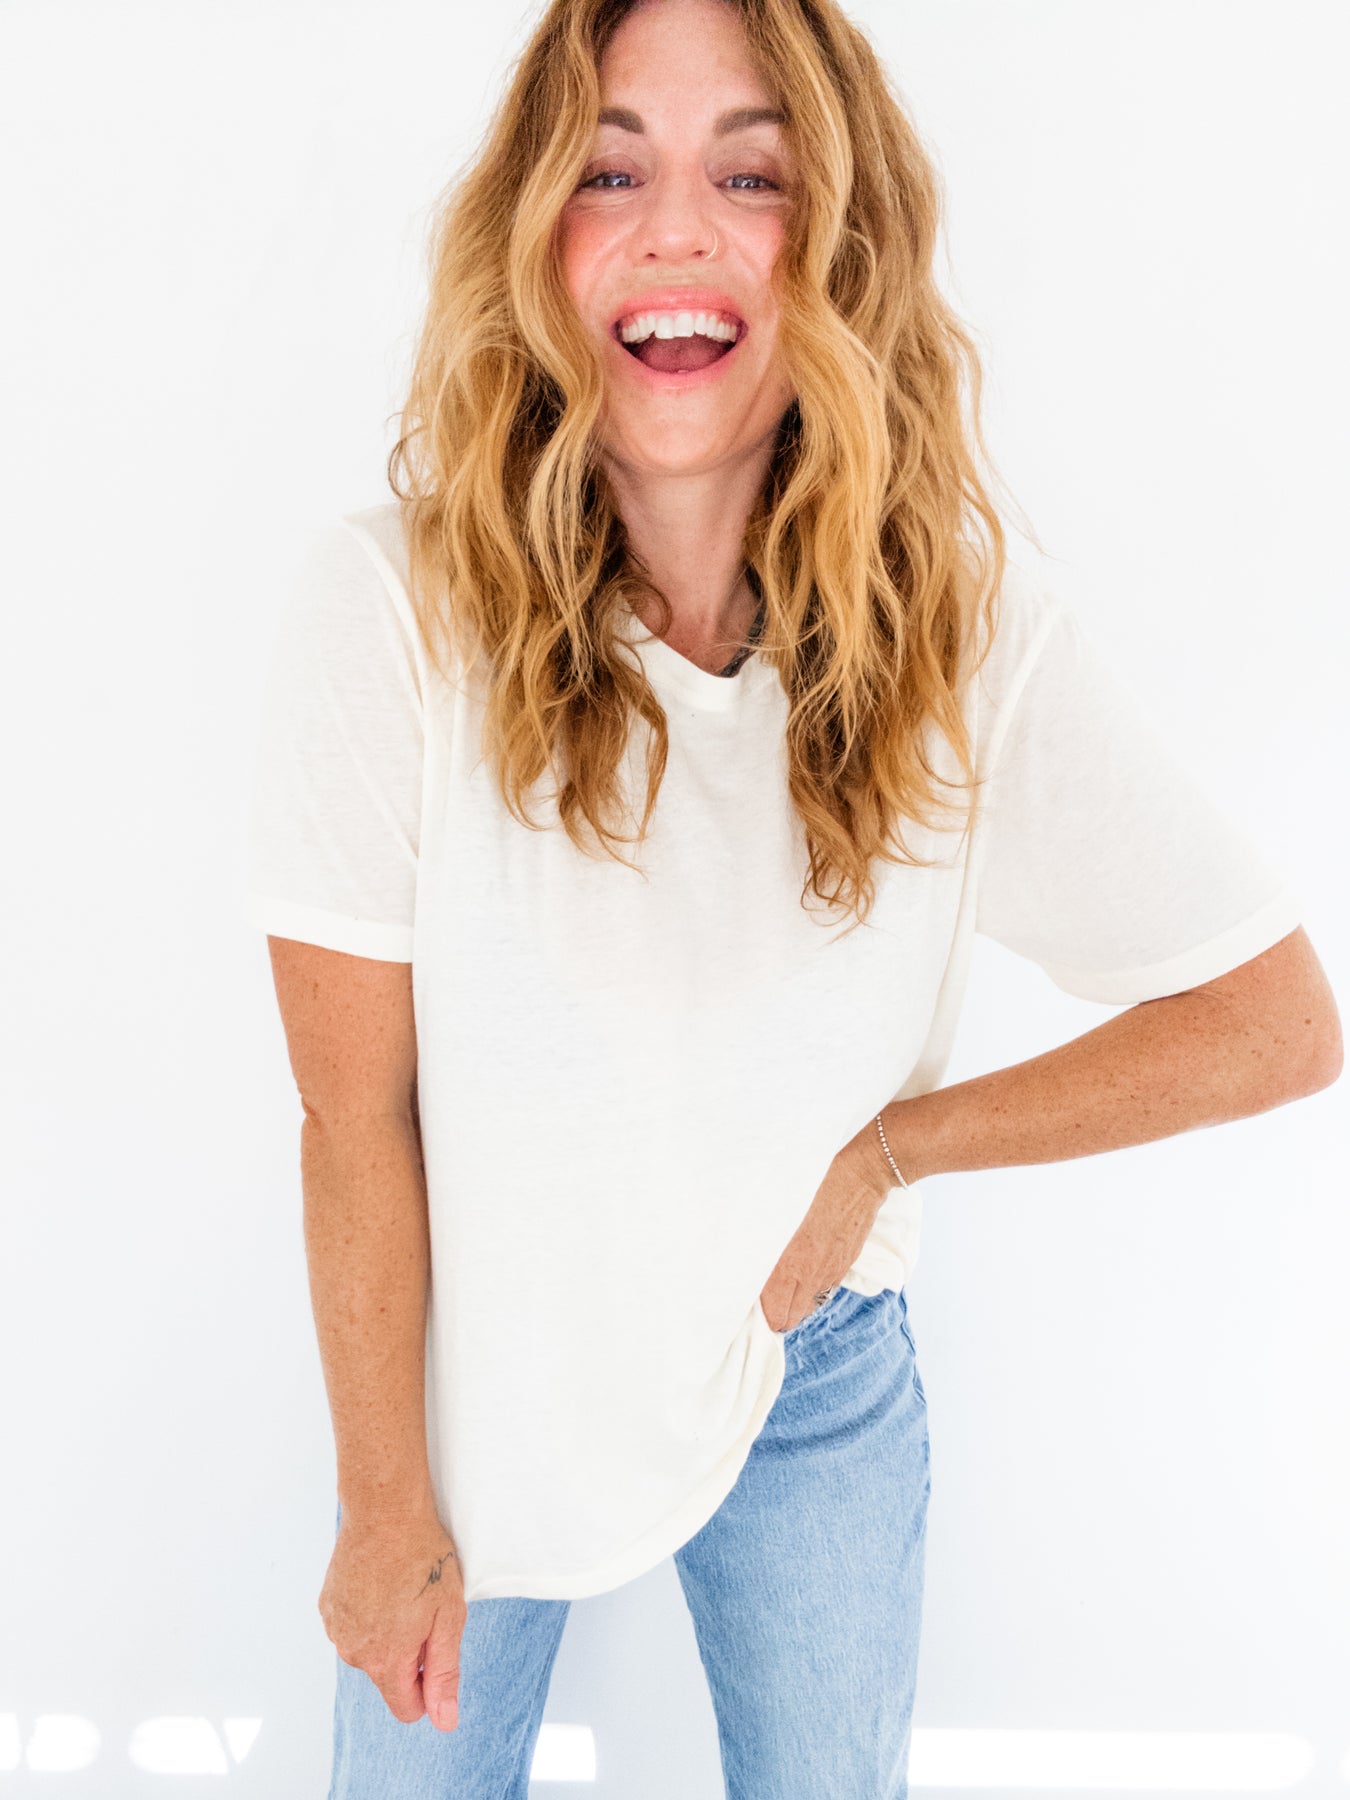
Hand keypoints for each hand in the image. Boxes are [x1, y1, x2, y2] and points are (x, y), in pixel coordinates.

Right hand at [319, 1503, 465, 1731]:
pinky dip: (367, 1613)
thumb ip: (443, 1674)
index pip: (406, 1708)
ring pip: (369, 1650)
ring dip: (386, 1632)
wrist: (384, 1511)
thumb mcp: (448, 1617)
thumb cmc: (424, 1560)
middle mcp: (354, 1653)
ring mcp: (336, 1629)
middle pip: (388, 1677)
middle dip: (408, 1654)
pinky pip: (352, 1626)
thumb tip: (444, 1722)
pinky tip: (379, 1582)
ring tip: (400, 1590)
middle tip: (423, 1608)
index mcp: (386, 1661)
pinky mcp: (327, 1606)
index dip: (428, 1688)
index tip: (437, 1649)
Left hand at [757, 1136, 890, 1333]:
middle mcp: (813, 1274)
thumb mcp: (784, 1212)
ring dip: (791, 1309)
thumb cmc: (820, 1187)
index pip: (773, 1307)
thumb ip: (771, 1243)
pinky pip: (822, 1294)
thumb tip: (757, 1263)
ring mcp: (832, 1272)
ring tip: (778, 1300)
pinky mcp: (845, 1266)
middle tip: (759, 1307)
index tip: (746, 1308)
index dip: (760, 1314)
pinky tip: (801, 1286)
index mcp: (793, 1262)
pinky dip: (808, 1297)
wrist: (862, 1178)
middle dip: (773, 1317)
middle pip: (788, 1317)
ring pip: (806, 1308)